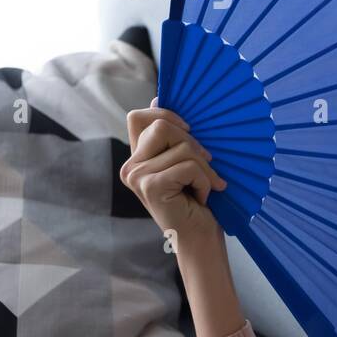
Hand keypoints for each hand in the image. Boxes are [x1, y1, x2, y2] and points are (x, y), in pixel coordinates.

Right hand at [120, 97, 227, 243]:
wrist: (201, 237)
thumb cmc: (199, 200)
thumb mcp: (187, 162)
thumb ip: (173, 136)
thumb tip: (157, 99)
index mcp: (138, 157)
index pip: (138, 116)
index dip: (165, 114)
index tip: (189, 130)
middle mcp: (130, 166)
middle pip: (163, 125)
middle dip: (194, 144)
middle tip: (206, 168)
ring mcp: (136, 176)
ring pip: (182, 146)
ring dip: (204, 168)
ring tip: (204, 187)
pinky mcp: (149, 185)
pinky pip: (188, 165)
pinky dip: (204, 180)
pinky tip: (201, 197)